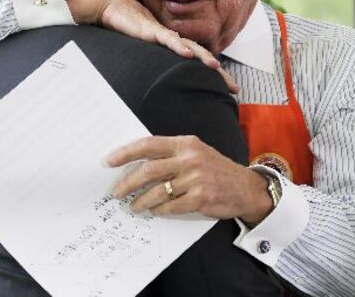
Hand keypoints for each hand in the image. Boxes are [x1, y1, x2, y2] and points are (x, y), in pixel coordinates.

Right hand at [67, 0, 237, 92]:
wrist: (116, 9)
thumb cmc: (131, 31)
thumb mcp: (146, 54)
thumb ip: (158, 65)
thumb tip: (166, 87)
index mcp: (176, 47)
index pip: (200, 62)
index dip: (216, 76)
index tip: (231, 91)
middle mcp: (175, 41)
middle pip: (203, 56)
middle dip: (219, 73)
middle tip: (234, 88)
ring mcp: (165, 35)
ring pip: (190, 47)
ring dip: (204, 57)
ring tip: (216, 68)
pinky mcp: (152, 31)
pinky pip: (168, 39)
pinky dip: (179, 46)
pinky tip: (188, 54)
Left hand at [106, 135, 272, 222]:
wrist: (245, 187)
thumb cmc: (214, 169)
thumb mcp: (195, 152)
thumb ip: (170, 154)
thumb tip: (136, 164)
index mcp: (185, 143)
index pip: (148, 145)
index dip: (125, 153)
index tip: (108, 162)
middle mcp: (189, 158)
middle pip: (148, 170)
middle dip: (127, 183)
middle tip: (115, 192)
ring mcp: (196, 178)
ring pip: (157, 192)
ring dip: (140, 201)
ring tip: (133, 206)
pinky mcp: (201, 198)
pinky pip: (170, 207)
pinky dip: (159, 211)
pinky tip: (154, 212)